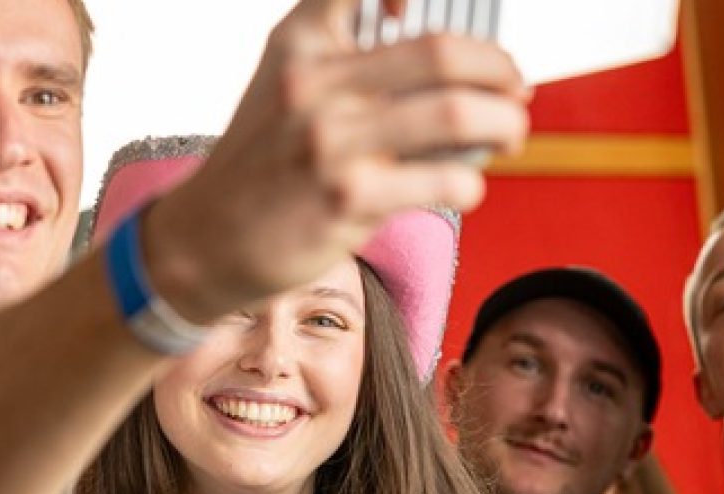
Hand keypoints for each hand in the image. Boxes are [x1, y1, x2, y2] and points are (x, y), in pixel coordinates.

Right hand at [143, 0, 528, 319]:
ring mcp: (333, 142)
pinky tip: (465, 186)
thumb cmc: (263, 162)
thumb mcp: (285, 81)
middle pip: (441, 52)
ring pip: (458, 115)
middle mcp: (316, 82)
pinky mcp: (350, 199)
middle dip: (500, 69)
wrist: (207, 239)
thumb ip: (344, 49)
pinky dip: (471, 182)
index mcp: (303, 42)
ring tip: (510, 134)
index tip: (422, 8)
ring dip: (505, 124)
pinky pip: (446, 180)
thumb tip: (438, 43)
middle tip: (517, 88)